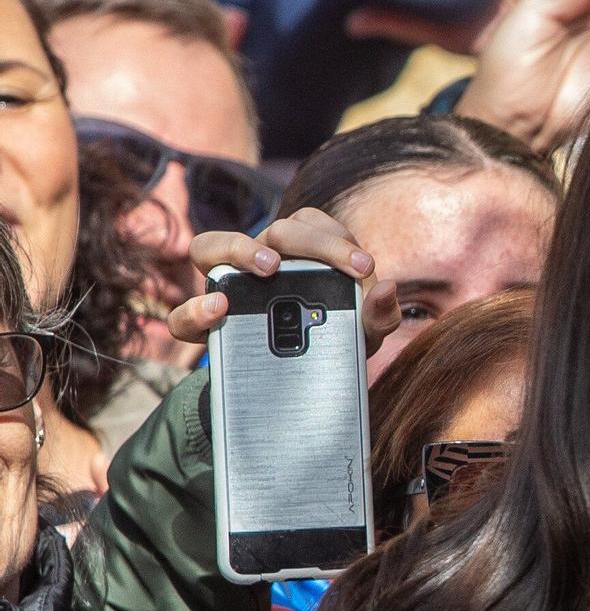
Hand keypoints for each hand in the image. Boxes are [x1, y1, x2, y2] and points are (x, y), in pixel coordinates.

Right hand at [169, 210, 400, 355]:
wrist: (297, 386)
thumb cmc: (333, 342)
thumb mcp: (361, 333)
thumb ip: (379, 315)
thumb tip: (387, 289)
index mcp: (301, 252)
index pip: (312, 224)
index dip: (338, 239)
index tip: (364, 268)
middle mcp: (261, 258)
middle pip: (276, 230)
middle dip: (307, 242)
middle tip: (338, 266)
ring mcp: (227, 284)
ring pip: (210, 246)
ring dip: (238, 248)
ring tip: (268, 266)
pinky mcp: (204, 322)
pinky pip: (182, 312)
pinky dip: (195, 308)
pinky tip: (219, 307)